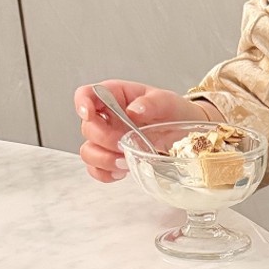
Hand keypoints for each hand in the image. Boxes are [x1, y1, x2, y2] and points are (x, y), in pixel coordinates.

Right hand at [72, 80, 220, 183]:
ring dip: (104, 160)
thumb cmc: (175, 112)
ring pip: (88, 151)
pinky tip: (123, 172)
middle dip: (104, 139)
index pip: (87, 94)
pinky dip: (106, 173)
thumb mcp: (168, 101)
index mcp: (116, 96)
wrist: (187, 134)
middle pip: (87, 128)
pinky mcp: (113, 158)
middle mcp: (108, 118)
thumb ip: (151, 102)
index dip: (82, 103)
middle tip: (125, 145)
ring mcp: (108, 139)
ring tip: (126, 162)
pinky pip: (97, 169)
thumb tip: (134, 110)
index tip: (88, 114)